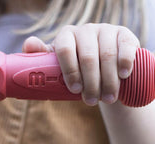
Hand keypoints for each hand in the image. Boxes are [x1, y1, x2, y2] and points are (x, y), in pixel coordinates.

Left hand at [22, 24, 139, 105]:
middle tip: (90, 101)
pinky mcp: (124, 35)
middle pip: (88, 56)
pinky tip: (123, 76)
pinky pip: (125, 47)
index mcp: (66, 36)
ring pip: (107, 55)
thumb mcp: (58, 68)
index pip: (65, 49)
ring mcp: (105, 30)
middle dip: (90, 83)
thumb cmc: (75, 71)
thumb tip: (29, 45)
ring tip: (107, 99)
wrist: (102, 70)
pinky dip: (125, 63)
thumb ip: (41, 60)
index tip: (74, 90)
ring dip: (108, 81)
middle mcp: (85, 30)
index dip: (70, 70)